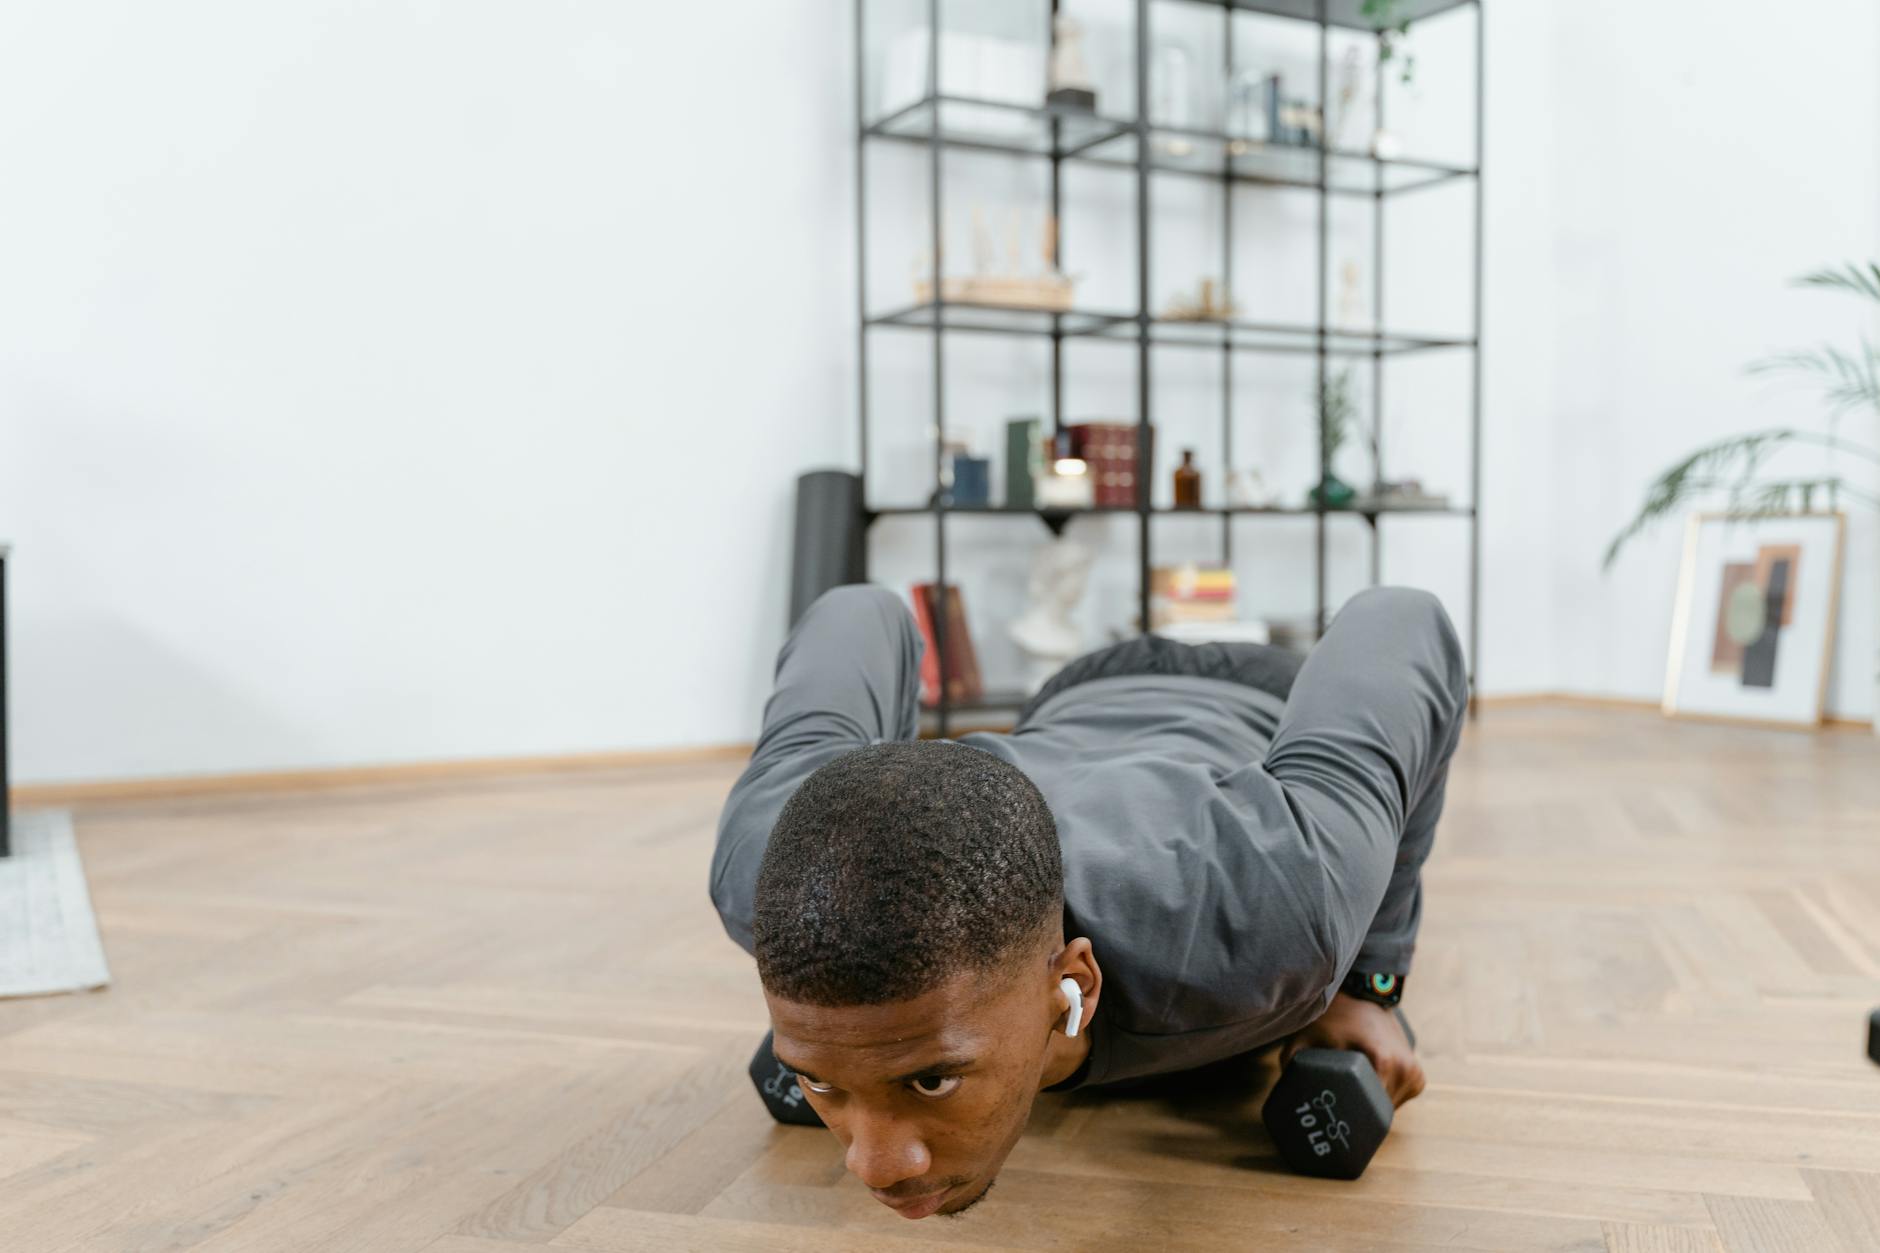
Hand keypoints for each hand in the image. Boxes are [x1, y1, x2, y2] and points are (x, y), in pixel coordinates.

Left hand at [1280, 992, 1425, 1107]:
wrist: (1362, 993)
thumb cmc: (1332, 1016)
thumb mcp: (1306, 1037)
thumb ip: (1292, 1063)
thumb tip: (1285, 1095)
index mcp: (1383, 1063)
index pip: (1367, 1111)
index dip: (1346, 1118)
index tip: (1330, 1118)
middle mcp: (1405, 1069)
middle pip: (1377, 1113)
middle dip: (1357, 1115)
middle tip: (1335, 1108)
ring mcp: (1414, 1073)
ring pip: (1388, 1109)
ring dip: (1371, 1107)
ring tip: (1351, 1093)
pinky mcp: (1417, 1075)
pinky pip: (1397, 1099)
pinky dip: (1382, 1097)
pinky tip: (1366, 1086)